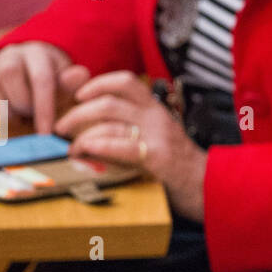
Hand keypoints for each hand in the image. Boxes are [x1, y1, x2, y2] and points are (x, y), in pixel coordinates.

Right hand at [0, 41, 83, 134]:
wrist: (30, 66)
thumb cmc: (52, 80)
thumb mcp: (66, 82)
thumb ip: (72, 82)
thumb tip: (80, 74)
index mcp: (37, 53)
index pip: (41, 78)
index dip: (43, 108)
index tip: (45, 133)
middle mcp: (11, 54)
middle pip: (9, 74)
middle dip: (21, 103)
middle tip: (29, 115)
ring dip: (1, 109)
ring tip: (15, 116)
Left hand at [55, 71, 207, 222]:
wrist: (210, 189)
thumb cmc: (180, 170)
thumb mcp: (157, 142)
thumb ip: (132, 130)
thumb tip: (96, 127)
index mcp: (157, 110)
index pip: (125, 82)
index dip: (98, 83)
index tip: (79, 95)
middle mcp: (157, 117)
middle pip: (109, 102)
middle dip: (78, 113)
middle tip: (61, 126)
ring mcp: (159, 136)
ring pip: (110, 121)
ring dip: (81, 133)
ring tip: (69, 147)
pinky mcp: (158, 157)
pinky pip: (121, 145)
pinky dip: (98, 145)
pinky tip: (85, 150)